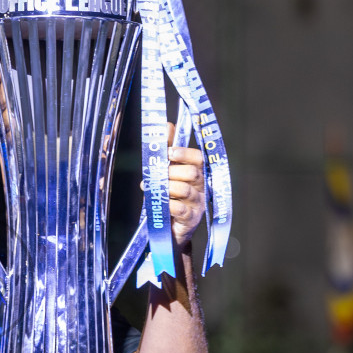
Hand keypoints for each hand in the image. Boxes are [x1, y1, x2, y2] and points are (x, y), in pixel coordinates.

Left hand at [167, 124, 206, 249]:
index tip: (169, 152)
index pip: (199, 158)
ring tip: (151, 188)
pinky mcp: (190, 220)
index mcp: (197, 172)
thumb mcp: (166, 170)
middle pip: (192, 173)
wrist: (169, 228)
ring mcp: (198, 204)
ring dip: (166, 187)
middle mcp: (201, 187)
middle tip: (157, 175)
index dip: (184, 153)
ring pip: (184, 190)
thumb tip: (166, 125)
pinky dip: (168, 204)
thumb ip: (167, 149)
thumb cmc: (169, 195)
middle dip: (171, 172)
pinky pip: (180, 209)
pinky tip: (159, 203)